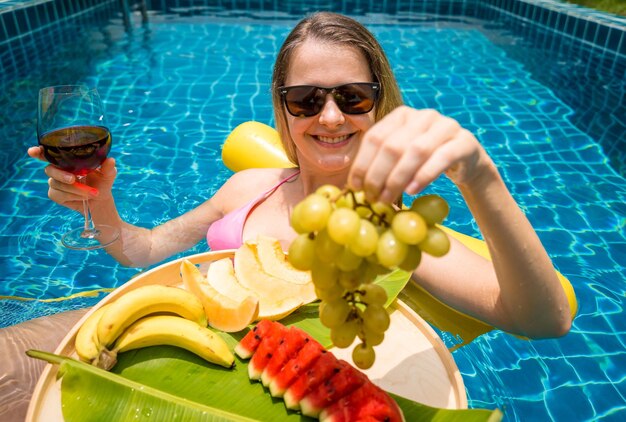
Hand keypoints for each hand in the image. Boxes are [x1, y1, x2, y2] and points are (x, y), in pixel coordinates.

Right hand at [28, 146, 117, 212]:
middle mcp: (58, 169)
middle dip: (61, 175)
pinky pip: (58, 195)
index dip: (38, 152)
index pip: (48, 153)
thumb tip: (110, 160)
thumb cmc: (102, 182)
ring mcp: (54, 182)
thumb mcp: (108, 174)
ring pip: (56, 184)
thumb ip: (108, 167)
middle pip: (50, 169)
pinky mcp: (55, 194)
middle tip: (73, 179)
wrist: (100, 200)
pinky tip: (82, 198)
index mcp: (68, 160)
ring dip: (75, 189)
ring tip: (91, 193)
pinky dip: (72, 197)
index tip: (33, 152)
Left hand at [348, 106, 491, 202]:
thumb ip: (380, 163)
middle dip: (378, 175)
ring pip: (415, 151)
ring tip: (388, 198)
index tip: (355, 187)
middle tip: (372, 198)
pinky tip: (411, 191)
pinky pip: (441, 158)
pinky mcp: (463, 142)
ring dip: (397, 178)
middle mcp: (423, 116)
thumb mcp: (400, 156)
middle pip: (392, 146)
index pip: (375, 137)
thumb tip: (353, 186)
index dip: (362, 163)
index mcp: (401, 115)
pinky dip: (423, 176)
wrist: (464, 160)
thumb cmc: (424, 160)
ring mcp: (445, 126)